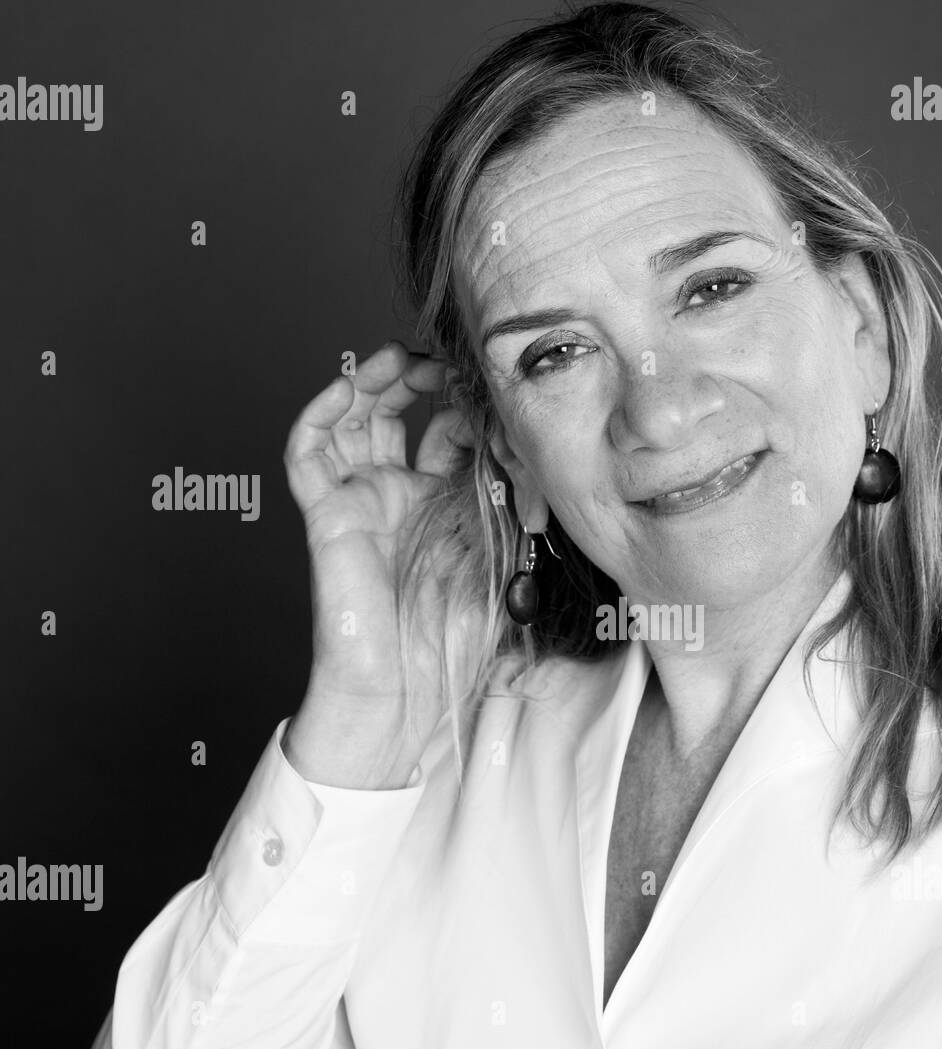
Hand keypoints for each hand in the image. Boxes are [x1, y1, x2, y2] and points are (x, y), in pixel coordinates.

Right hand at [281, 341, 478, 786]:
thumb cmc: (452, 639)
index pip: (452, 430)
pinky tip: (348, 388)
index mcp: (444, 504)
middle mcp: (401, 494)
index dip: (470, 403)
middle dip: (421, 379)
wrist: (406, 688)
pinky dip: (320, 414)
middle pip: (401, 414)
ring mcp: (362, 499)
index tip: (494, 386)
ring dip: (372, 382)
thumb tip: (525, 443)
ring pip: (353, 420)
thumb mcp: (502, 552)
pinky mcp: (327, 512)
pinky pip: (308, 451)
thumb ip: (511, 498)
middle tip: (445, 363)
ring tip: (399, 359)